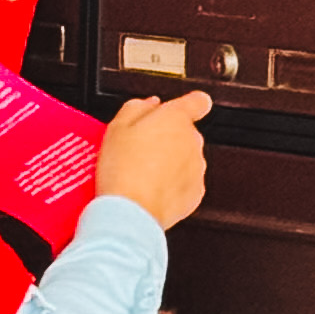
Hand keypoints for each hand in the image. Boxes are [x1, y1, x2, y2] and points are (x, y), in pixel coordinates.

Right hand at [96, 88, 210, 229]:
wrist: (131, 211)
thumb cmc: (123, 170)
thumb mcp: (117, 127)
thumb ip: (137, 107)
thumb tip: (148, 104)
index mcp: (175, 119)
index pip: (197, 102)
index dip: (192, 103)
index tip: (188, 106)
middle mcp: (192, 141)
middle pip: (185, 133)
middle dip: (168, 139)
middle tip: (141, 149)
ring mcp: (197, 168)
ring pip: (186, 159)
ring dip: (170, 163)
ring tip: (142, 172)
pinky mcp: (196, 193)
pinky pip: (186, 183)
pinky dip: (172, 185)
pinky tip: (150, 188)